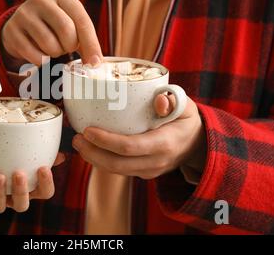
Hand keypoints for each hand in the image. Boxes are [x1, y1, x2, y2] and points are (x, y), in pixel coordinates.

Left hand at [0, 153, 65, 212]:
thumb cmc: (18, 162)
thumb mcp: (33, 159)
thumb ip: (46, 154)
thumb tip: (60, 153)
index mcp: (32, 189)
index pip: (45, 193)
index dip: (46, 183)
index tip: (43, 168)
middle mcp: (16, 197)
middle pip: (22, 204)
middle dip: (20, 190)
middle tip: (19, 174)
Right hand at [2, 0, 102, 65]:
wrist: (21, 25)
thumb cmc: (53, 25)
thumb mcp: (71, 23)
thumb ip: (86, 39)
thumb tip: (96, 62)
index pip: (82, 21)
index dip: (91, 44)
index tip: (95, 63)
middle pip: (67, 31)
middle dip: (70, 46)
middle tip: (66, 47)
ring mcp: (24, 14)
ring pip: (50, 44)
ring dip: (55, 53)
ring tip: (52, 47)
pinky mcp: (12, 31)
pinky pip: (35, 55)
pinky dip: (41, 61)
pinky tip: (39, 53)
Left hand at [72, 94, 206, 178]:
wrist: (198, 144)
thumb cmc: (186, 119)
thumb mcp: (185, 105)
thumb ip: (173, 100)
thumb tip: (159, 101)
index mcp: (164, 143)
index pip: (129, 147)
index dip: (106, 141)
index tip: (87, 130)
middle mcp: (155, 162)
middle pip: (116, 164)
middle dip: (92, 153)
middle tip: (75, 138)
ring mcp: (149, 170)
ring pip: (115, 170)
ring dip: (93, 158)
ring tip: (78, 143)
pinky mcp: (143, 172)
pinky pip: (119, 169)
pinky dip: (102, 160)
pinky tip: (91, 148)